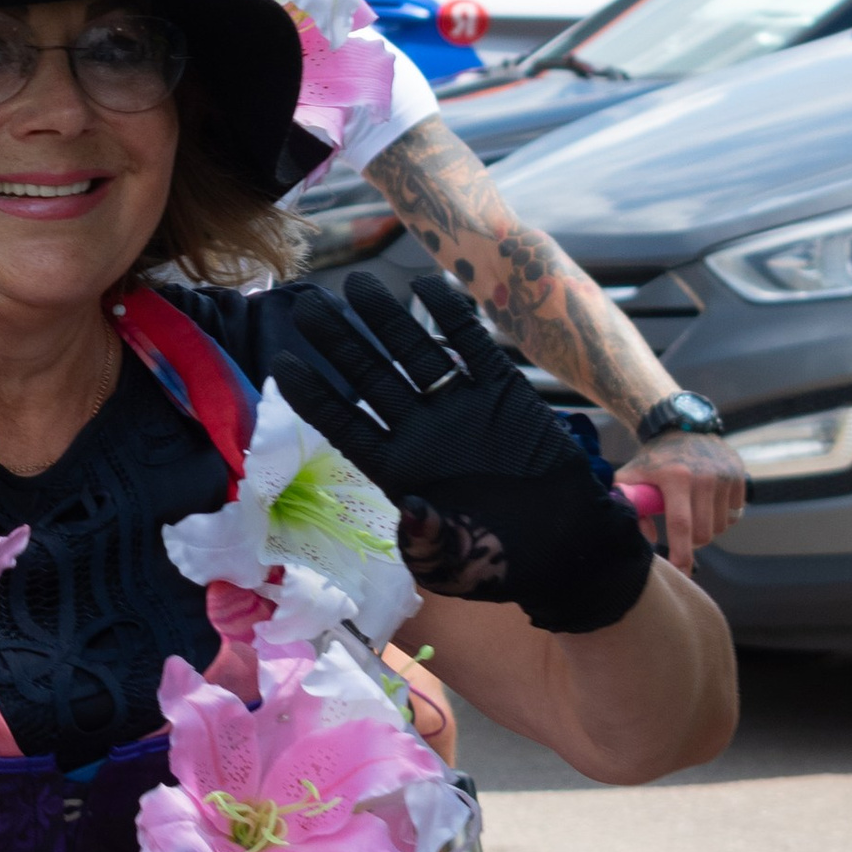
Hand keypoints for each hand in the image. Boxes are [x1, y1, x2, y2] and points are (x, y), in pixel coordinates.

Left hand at [271, 267, 654, 636]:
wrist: (569, 547)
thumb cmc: (502, 564)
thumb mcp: (455, 567)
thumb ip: (426, 544)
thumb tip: (408, 509)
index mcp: (397, 470)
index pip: (346, 426)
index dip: (315, 397)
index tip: (282, 364)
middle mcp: (420, 431)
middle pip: (370, 377)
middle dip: (340, 341)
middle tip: (307, 304)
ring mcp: (459, 407)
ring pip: (414, 353)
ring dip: (387, 319)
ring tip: (358, 284)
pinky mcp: (502, 392)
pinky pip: (472, 347)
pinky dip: (453, 316)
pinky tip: (429, 285)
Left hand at [621, 432, 748, 575]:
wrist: (683, 427)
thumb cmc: (653, 459)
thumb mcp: (632, 477)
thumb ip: (631, 507)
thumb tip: (649, 539)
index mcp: (676, 478)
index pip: (681, 525)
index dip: (681, 554)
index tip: (680, 573)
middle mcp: (704, 477)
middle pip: (704, 533)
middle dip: (692, 543)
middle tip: (682, 532)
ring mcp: (725, 476)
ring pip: (720, 527)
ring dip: (707, 529)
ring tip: (693, 511)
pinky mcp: (740, 477)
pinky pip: (734, 515)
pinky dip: (722, 516)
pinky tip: (708, 502)